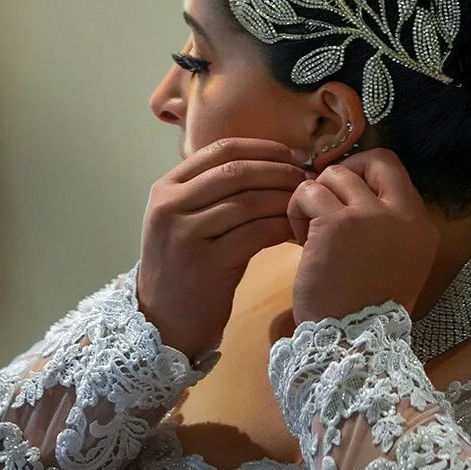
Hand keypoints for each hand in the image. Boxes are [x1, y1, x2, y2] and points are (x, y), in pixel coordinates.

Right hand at [138, 138, 303, 358]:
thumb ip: (212, 191)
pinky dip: (280, 227)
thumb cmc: (185, 267)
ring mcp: (185, 235)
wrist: (163, 321)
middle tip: (307, 179)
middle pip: (236, 171)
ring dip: (284, 200)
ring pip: (248, 202)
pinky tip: (296, 230)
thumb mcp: (184, 220)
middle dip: (279, 171)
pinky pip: (254, 234)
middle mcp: (170, 206)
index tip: (294, 155)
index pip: (221, 149)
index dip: (264, 148)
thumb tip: (271, 162)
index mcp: (166, 187)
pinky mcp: (205, 264)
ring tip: (305, 204)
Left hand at [287, 149, 437, 326]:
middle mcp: (404, 215)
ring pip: (335, 174)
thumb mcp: (396, 266)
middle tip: (327, 203)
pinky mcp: (337, 223)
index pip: (395, 172)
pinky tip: (299, 239)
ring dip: (316, 197)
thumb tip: (353, 196)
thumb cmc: (366, 311)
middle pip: (375, 160)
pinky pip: (308, 192)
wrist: (352, 342)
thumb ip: (386, 229)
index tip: (345, 197)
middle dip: (345, 173)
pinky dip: (297, 209)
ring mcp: (372, 216)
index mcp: (421, 227)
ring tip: (310, 231)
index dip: (365, 175)